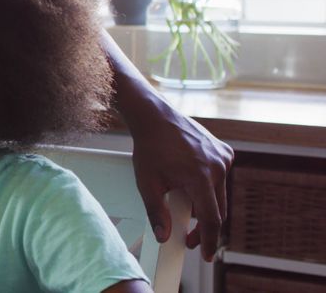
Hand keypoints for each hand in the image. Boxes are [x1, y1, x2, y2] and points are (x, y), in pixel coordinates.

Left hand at [130, 96, 232, 261]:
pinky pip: (220, 177)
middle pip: (216, 208)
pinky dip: (209, 186)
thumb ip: (156, 212)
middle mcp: (218, 166)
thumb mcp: (147, 183)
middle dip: (203, 226)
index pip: (210, 218)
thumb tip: (164, 237)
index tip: (205, 254)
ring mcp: (223, 157)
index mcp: (200, 176)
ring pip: (219, 194)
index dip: (207, 240)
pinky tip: (191, 182)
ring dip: (205, 204)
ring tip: (184, 206)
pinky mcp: (225, 151)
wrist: (155, 117)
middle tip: (188, 238)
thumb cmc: (150, 148)